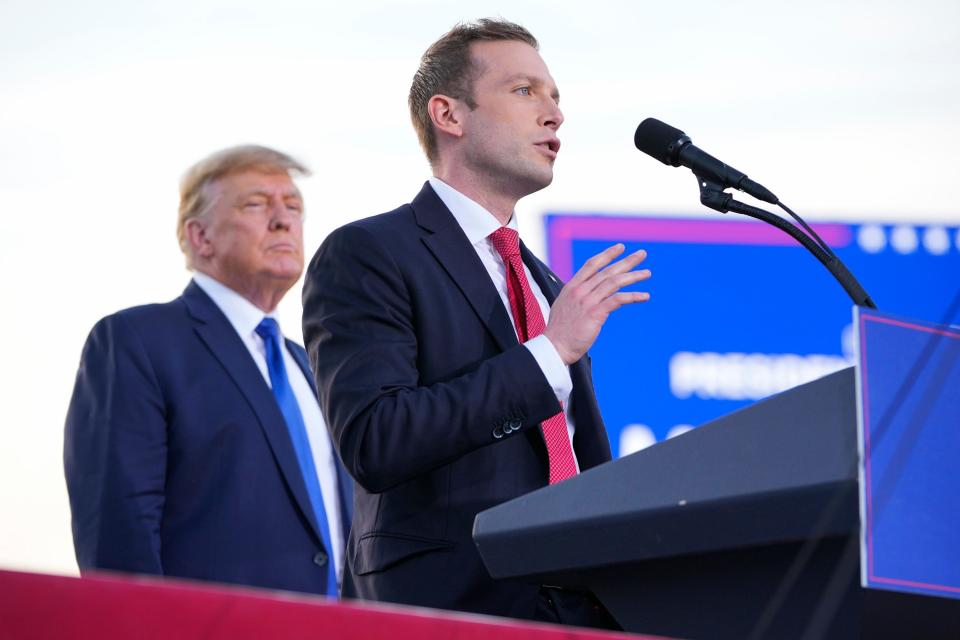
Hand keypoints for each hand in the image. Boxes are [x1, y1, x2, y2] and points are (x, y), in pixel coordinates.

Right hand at [543, 244, 649, 364]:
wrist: (554, 347)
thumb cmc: (559, 333)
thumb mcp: (563, 307)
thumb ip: (575, 298)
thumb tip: (585, 296)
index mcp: (571, 287)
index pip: (592, 265)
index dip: (607, 254)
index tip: (620, 248)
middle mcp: (580, 291)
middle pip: (607, 270)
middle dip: (626, 261)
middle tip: (642, 254)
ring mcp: (588, 301)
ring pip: (614, 282)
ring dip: (633, 276)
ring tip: (647, 273)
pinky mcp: (596, 313)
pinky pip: (618, 300)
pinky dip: (633, 296)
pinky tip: (645, 296)